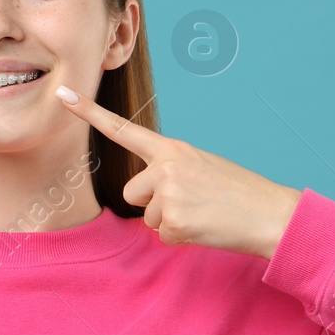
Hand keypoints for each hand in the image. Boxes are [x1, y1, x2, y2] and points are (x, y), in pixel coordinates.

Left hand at [55, 85, 302, 261]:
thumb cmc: (239, 193)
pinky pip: (163, 237)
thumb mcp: (203, 167)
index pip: (123, 129)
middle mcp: (166, 166)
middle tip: (192, 203)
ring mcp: (168, 193)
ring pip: (148, 218)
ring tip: (203, 214)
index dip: (89, 113)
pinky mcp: (173, 221)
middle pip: (132, 192)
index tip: (63, 96)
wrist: (271, 214)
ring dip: (171, 222)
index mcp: (172, 150)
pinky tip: (205, 227)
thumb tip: (150, 196)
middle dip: (155, 204)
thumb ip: (170, 171)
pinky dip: (182, 238)